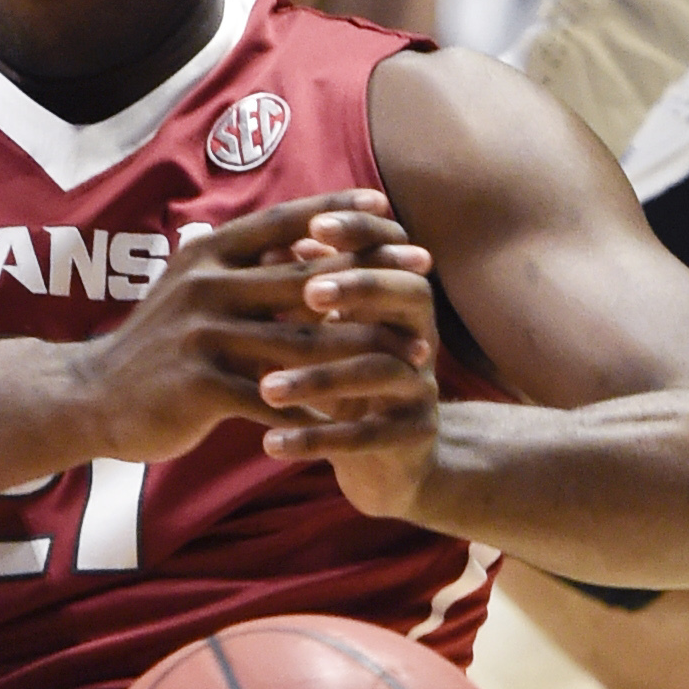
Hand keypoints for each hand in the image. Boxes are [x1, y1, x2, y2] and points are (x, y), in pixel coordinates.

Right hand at [69, 192, 417, 462]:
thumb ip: (244, 262)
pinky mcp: (202, 387)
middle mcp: (206, 286)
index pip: (283, 221)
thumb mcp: (193, 286)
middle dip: (373, 277)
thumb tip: (303, 232)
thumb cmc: (160, 342)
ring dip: (366, 350)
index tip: (387, 208)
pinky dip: (323, 410)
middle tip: (424, 275)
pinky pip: (278, 400)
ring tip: (414, 356)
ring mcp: (203, 336)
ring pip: (304, 342)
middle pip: (306, 277)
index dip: (337, 211)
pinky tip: (364, 416)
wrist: (93, 397)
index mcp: (207, 255)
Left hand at [252, 204, 446, 524]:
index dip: (361, 232)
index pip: (393, 247)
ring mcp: (422, 386)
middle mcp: (420, 335)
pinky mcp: (414, 436)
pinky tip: (270, 443)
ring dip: (320, 378)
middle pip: (409, 294)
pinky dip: (316, 438)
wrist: (388, 461)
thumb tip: (266, 247)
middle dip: (360, 288)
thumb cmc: (343, 379)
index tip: (315, 226)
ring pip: (381, 371)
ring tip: (267, 388)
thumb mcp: (323, 333)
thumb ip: (303, 292)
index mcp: (398, 299)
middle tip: (309, 293)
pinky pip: (367, 436)